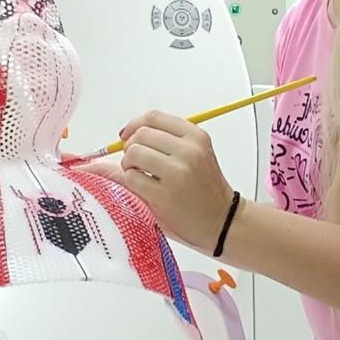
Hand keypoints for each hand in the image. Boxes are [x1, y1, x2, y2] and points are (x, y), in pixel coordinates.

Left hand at [80, 111, 235, 252]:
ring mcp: (177, 172)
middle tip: (136, 163)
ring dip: (129, 165)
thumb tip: (117, 139)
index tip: (126, 136)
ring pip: (133, 154)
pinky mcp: (165, 194)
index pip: (154, 118)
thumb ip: (159, 144)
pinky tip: (145, 189)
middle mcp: (189, 151)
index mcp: (196, 137)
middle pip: (141, 134)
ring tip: (141, 176)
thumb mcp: (192, 158)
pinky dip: (131, 182)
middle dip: (130, 148)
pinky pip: (131, 178)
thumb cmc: (203, 191)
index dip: (134, 125)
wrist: (222, 222)